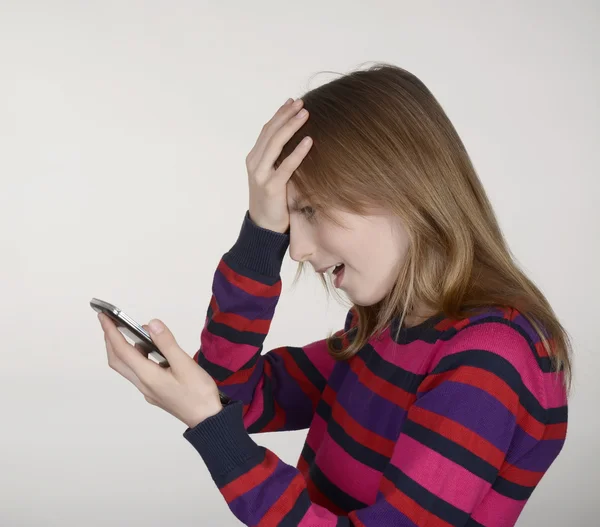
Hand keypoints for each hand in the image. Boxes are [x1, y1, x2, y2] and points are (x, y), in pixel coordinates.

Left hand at [98, 313, 222, 428]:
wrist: (207, 420)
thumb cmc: (198, 393)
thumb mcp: (185, 364)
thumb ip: (167, 343)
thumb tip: (151, 324)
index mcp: (148, 376)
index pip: (122, 351)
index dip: (111, 332)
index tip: (103, 316)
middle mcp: (143, 384)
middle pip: (118, 361)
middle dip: (111, 340)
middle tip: (111, 322)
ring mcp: (148, 390)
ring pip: (128, 368)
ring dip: (125, 350)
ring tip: (135, 333)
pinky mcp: (156, 392)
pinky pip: (139, 372)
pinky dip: (138, 358)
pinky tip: (152, 352)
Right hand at [246, 97, 312, 232]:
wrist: (263, 228)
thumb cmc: (273, 201)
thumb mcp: (272, 176)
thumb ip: (278, 159)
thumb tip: (297, 141)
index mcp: (254, 158)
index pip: (267, 130)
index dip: (279, 114)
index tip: (292, 101)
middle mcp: (255, 163)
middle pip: (271, 132)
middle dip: (286, 115)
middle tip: (302, 102)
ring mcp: (261, 175)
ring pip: (275, 144)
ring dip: (291, 126)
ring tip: (305, 114)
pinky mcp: (271, 187)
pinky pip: (286, 166)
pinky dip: (297, 152)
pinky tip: (309, 141)